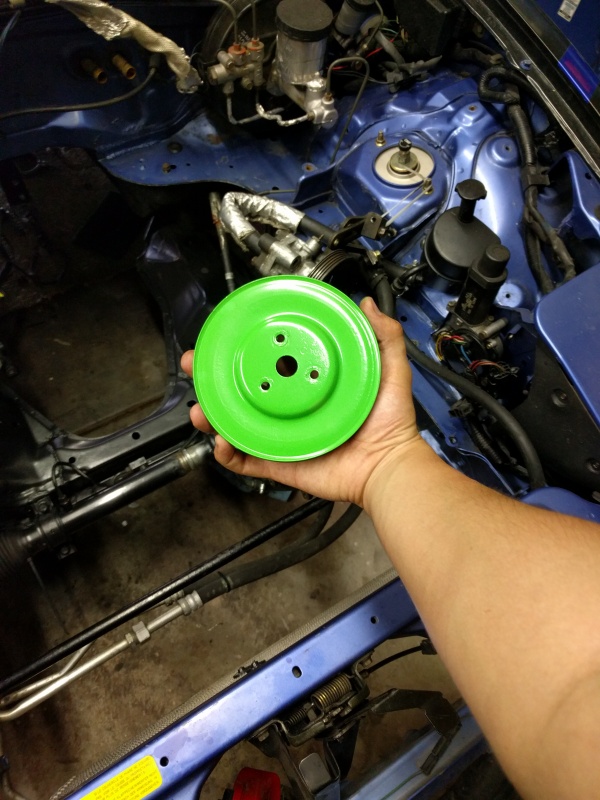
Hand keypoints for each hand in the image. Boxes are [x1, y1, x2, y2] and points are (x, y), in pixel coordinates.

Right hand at [180, 297, 424, 507]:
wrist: (387, 464)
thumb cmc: (390, 422)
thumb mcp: (389, 369)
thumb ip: (382, 336)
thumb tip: (364, 304)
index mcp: (309, 386)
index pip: (270, 364)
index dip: (244, 352)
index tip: (224, 339)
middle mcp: (292, 410)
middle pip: (243, 392)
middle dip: (213, 381)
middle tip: (196, 368)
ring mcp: (283, 437)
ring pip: (237, 425)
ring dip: (213, 416)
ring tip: (202, 410)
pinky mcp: (281, 464)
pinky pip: (247, 461)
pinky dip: (229, 454)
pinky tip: (221, 442)